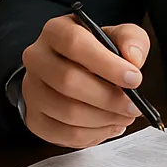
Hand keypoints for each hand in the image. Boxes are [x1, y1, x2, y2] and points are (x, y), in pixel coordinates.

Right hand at [21, 14, 148, 147]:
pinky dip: (94, 135)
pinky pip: (65, 134)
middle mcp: (37, 58)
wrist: (72, 71)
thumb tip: (133, 58)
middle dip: (108, 98)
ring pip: (67, 111)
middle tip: (133, 105)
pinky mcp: (35, 118)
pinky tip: (108, 125)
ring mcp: (32, 90)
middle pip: (68, 80)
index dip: (107, 64)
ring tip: (123, 116)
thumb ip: (131, 39)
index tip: (134, 78)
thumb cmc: (96, 53)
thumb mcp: (118, 37)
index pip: (74, 43)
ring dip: (103, 118)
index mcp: (56, 31)